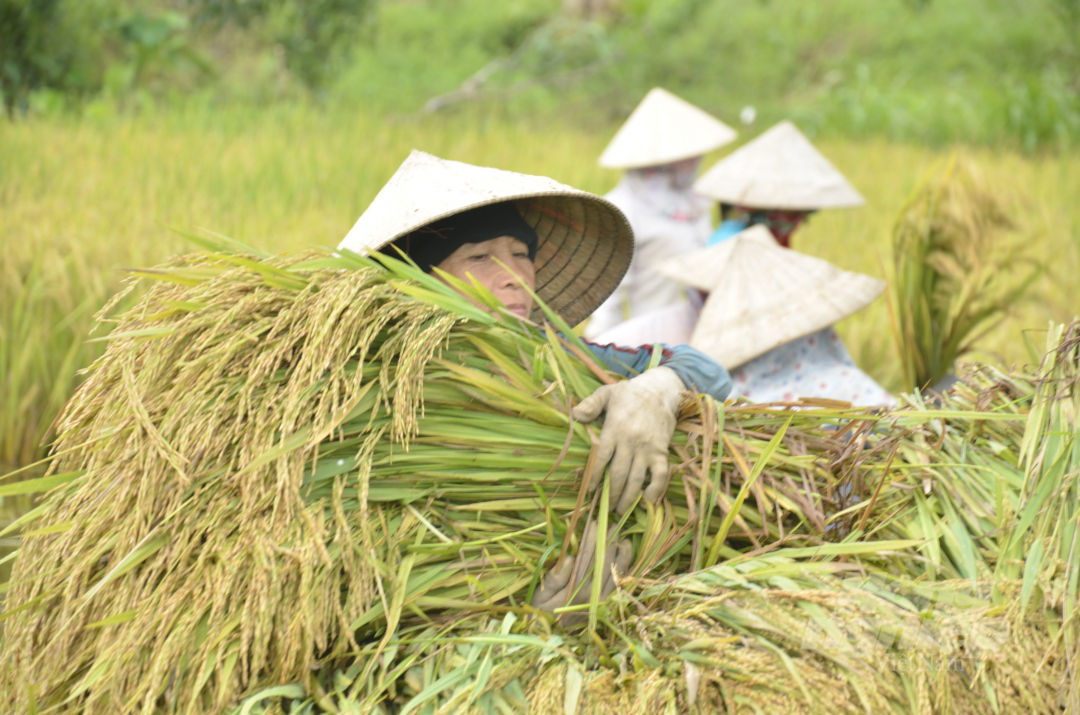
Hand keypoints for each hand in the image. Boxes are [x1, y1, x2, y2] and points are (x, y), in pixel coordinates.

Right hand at [530, 521, 632, 624]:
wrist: (547, 640)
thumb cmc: (539, 614)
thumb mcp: (541, 595)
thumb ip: (555, 578)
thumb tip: (570, 558)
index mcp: (577, 592)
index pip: (588, 560)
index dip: (592, 540)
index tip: (593, 523)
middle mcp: (594, 598)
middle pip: (604, 563)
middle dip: (607, 541)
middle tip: (609, 524)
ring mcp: (603, 603)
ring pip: (616, 573)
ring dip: (621, 554)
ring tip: (622, 537)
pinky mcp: (608, 607)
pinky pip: (621, 584)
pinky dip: (625, 567)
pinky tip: (626, 554)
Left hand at [571, 366, 683, 512]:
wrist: (660, 391)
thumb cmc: (629, 394)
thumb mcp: (606, 393)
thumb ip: (590, 404)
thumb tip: (575, 416)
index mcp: (614, 428)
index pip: (601, 457)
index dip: (594, 475)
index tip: (590, 490)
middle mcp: (630, 441)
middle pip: (618, 473)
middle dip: (610, 494)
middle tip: (604, 509)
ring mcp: (647, 448)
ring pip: (636, 479)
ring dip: (628, 498)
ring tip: (620, 511)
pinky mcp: (661, 451)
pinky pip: (660, 475)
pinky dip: (655, 490)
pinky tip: (647, 500)